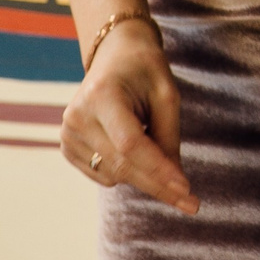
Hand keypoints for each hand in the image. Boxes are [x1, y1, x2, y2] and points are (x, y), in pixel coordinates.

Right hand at [61, 18, 197, 214]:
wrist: (114, 56)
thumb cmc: (146, 70)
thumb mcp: (167, 93)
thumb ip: (168, 135)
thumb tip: (175, 182)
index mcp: (101, 95)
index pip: (131, 144)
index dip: (159, 169)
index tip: (186, 189)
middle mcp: (77, 117)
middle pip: (122, 165)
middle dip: (159, 185)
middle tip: (192, 204)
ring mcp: (67, 134)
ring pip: (114, 174)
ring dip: (144, 174)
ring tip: (153, 139)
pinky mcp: (67, 147)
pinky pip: (103, 175)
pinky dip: (126, 170)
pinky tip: (133, 146)